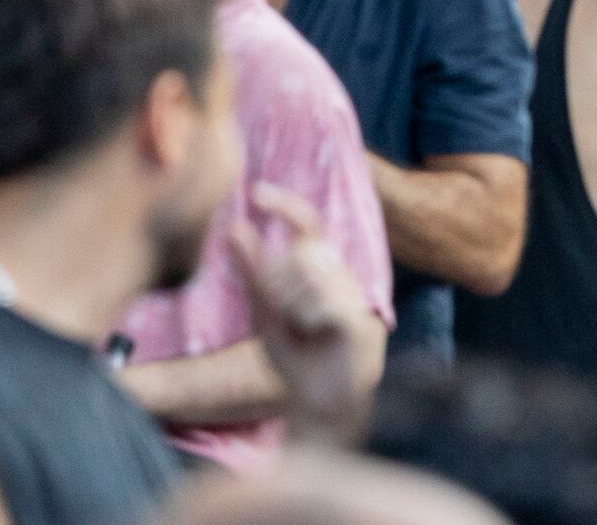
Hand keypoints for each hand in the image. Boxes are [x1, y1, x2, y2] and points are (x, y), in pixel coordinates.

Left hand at [221, 183, 380, 449]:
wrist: (319, 404)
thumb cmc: (296, 358)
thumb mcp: (264, 310)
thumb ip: (252, 270)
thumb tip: (234, 226)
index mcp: (322, 270)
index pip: (308, 224)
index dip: (284, 204)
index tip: (256, 191)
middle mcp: (342, 276)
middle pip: (301, 252)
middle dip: (276, 280)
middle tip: (277, 311)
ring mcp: (355, 297)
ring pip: (310, 275)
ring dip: (290, 303)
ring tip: (297, 329)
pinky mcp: (361, 322)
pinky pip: (322, 302)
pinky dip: (307, 318)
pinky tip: (313, 335)